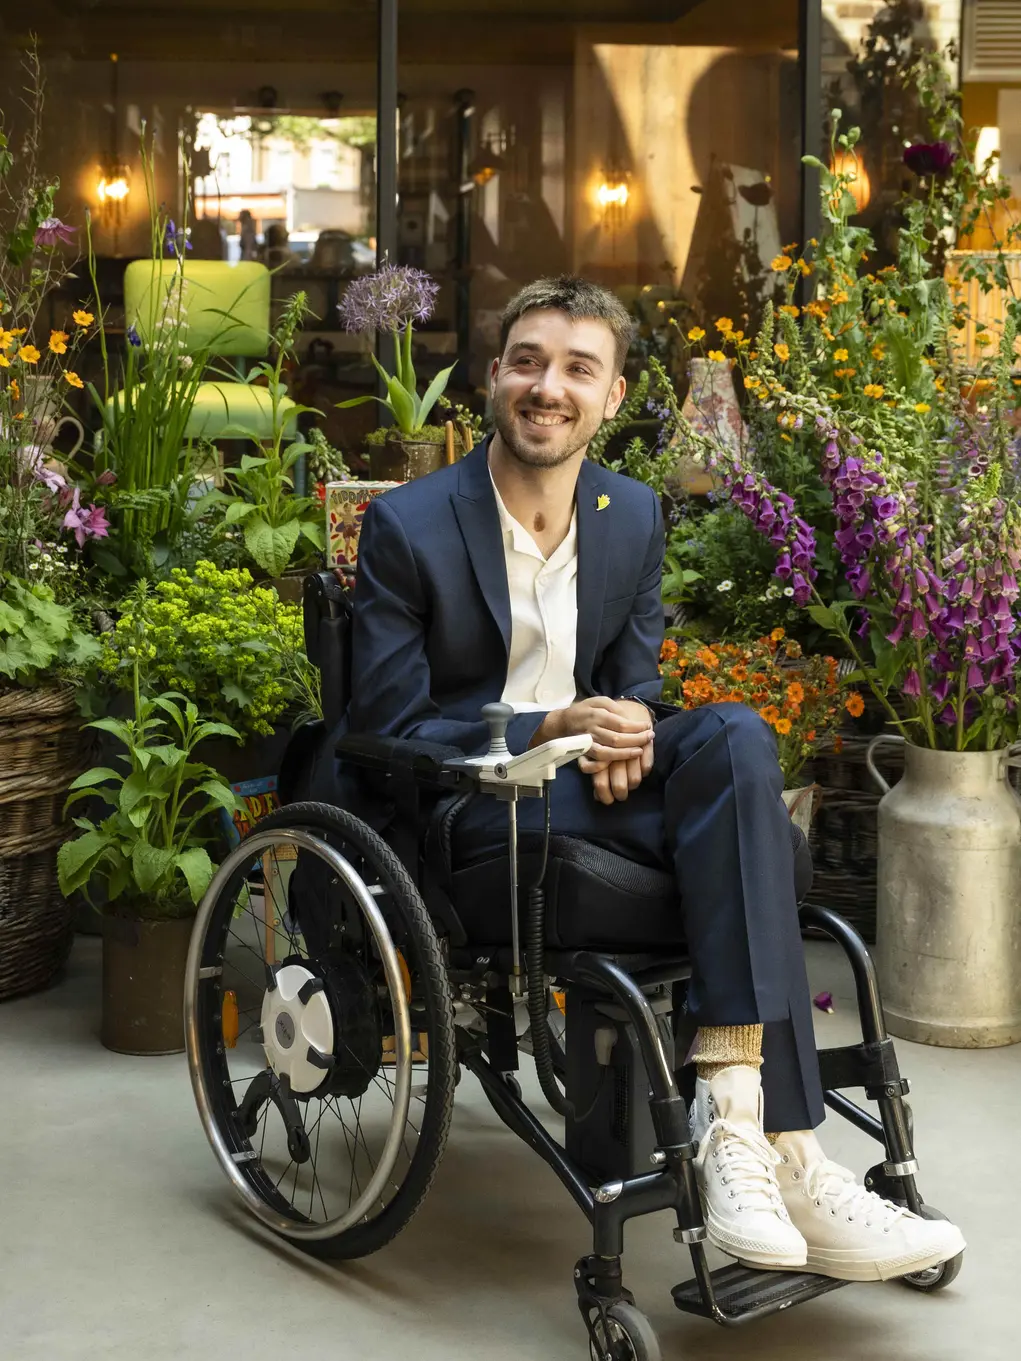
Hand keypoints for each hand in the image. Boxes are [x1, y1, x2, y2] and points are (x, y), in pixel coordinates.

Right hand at [533, 697, 653, 767]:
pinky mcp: (582, 753)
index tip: (648, 727)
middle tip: (650, 737)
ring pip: (607, 753)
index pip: (621, 724)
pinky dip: (605, 765)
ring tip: (639, 751)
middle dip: (636, 740)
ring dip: (625, 754)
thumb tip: (629, 719)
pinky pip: (593, 763)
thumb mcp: (599, 701)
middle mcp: (591, 730)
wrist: (563, 722)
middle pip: (617, 739)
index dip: (637, 728)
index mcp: (597, 715)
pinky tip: (619, 762)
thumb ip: (615, 708)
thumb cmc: (586, 710)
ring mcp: (586, 743)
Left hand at [587, 735, 655, 805]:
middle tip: (622, 795)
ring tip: (632, 784)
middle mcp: (614, 755)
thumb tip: (596, 797)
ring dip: (634, 785)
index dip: (604, 795)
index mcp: (599, 755)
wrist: (627, 709)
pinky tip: (642, 769)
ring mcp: (630, 752)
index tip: (608, 799)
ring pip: (634, 780)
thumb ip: (594, 770)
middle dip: (621, 794)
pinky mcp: (646, 745)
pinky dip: (645, 771)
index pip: (600, 783)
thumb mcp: (595, 748)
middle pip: (619, 786)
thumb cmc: (606, 732)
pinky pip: (647, 768)